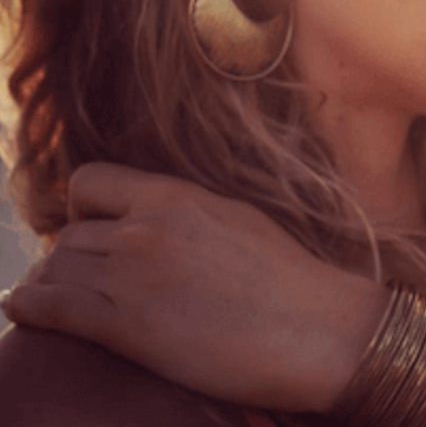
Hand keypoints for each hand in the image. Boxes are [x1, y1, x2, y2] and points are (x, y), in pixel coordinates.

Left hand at [1, 163, 386, 412]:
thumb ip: (183, 213)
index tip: (93, 232)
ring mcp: (134, 273)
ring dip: (54, 285)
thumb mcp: (232, 218)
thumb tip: (155, 218)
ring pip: (58, 268)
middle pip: (70, 233)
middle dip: (69, 256)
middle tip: (83, 281)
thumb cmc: (287, 276)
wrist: (314, 326)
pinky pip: (55, 307)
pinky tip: (21, 311)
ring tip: (59, 302)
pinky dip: (31, 308)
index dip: (81, 208)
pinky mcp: (128, 325)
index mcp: (174, 195)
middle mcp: (146, 225)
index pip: (90, 181)